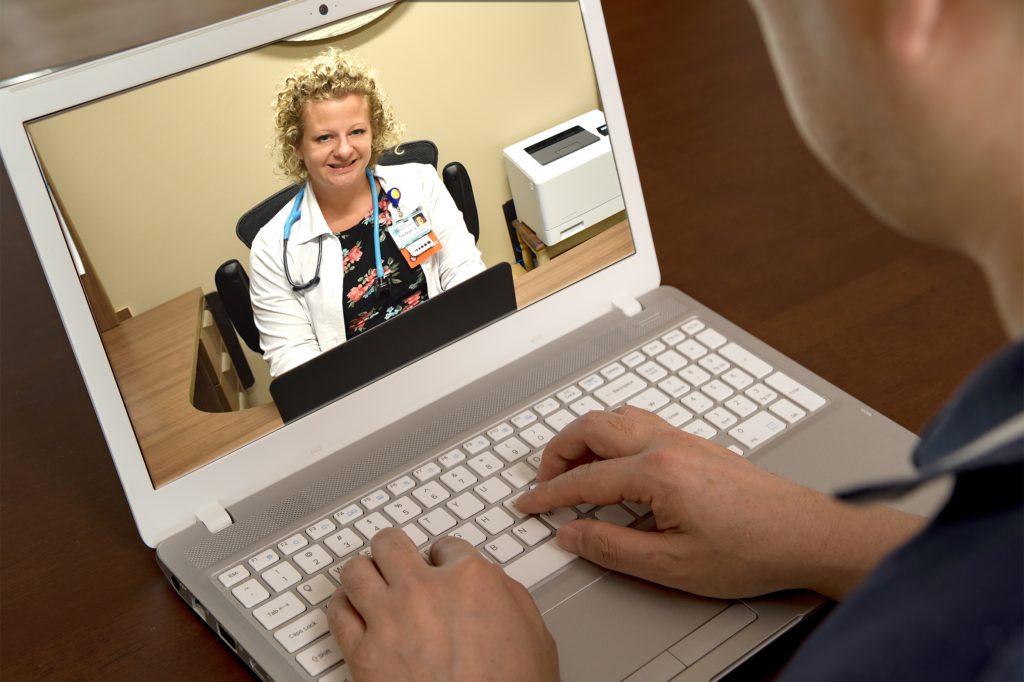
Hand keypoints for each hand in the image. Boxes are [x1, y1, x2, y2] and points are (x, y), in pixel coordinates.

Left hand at [328, 529, 558, 681]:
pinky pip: (337, 614)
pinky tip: (352, 612)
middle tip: (398, 561)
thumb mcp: (533, 633)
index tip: (442, 567)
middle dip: (395, 551)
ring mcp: (389, 621)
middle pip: (390, 544)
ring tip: (371, 583)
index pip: (446, 545)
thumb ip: (506, 595)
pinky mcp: (363, 655)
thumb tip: (490, 584)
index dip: (445, 557)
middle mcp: (424, 592)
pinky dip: (343, 608)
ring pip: (355, 571)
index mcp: (470, 580)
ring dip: (364, 575)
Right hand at [515, 406, 923, 599]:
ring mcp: (683, 439)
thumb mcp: (673, 565)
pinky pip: (639, 422)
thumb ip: (613, 548)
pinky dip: (611, 434)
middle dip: (558, 452)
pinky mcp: (697, 444)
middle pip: (592, 428)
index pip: (584, 479)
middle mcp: (666, 445)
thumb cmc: (752, 550)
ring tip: (571, 466)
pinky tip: (614, 458)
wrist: (806, 534)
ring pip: (616, 417)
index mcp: (656, 472)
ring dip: (585, 436)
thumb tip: (573, 535)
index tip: (527, 504)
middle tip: (543, 482)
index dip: (548, 494)